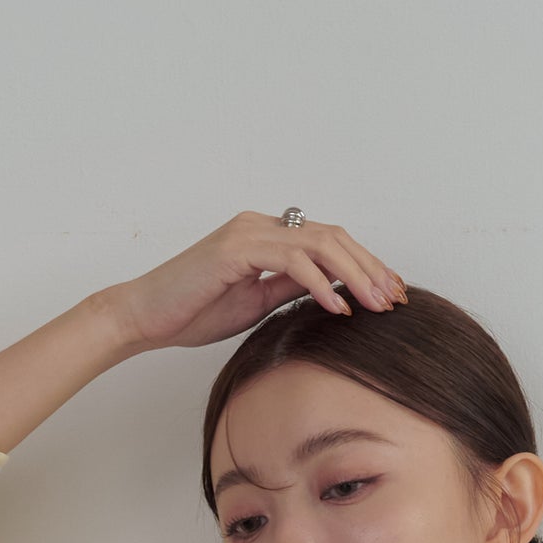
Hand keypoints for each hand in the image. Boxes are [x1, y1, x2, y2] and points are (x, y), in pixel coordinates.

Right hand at [105, 210, 406, 353]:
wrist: (146, 317)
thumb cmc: (193, 312)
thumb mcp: (254, 303)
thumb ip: (288, 290)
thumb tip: (328, 291)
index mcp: (266, 236)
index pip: (328, 243)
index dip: (364, 266)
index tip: (390, 294)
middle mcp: (261, 225)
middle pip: (333, 237)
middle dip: (370, 268)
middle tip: (395, 299)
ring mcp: (248, 233)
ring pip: (319, 244)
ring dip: (354, 275)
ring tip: (376, 304)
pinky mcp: (236, 250)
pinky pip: (291, 261)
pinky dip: (319, 284)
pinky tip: (338, 308)